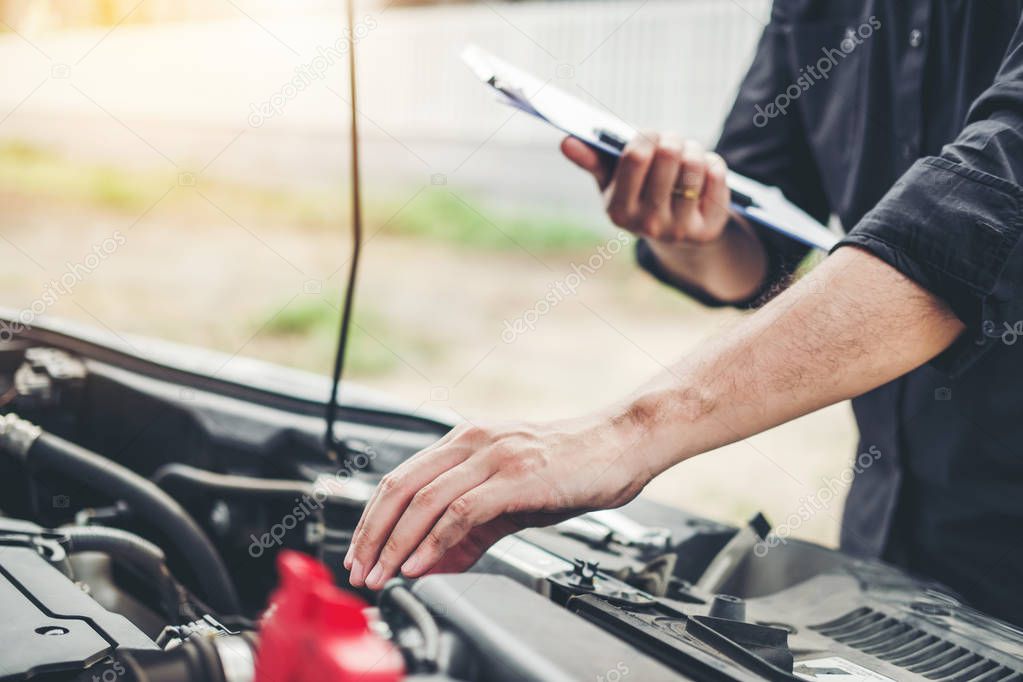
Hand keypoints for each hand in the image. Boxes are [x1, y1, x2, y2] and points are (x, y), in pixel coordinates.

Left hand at [343, 415, 650, 589]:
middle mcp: (472, 441)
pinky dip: (434, 540)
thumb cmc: (571, 465)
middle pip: (400, 487)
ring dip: (396, 543)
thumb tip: (431, 563)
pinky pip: (462, 511)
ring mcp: (494, 456)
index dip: (372, 519)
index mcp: (465, 440)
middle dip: (372, 533)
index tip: (360, 553)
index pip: (400, 479)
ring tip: (383, 574)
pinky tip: (422, 563)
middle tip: (360, 570)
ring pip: (424, 500)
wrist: (623, 443)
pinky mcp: (516, 477)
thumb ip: (470, 530)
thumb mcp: (511, 497)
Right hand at [561, 132, 730, 243]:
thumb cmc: (638, 196)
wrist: (673, 235)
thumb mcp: (612, 183)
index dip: (646, 135)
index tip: (650, 134)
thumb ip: (592, 161)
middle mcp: (647, 224)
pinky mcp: (707, 229)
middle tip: (671, 140)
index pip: (635, 157)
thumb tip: (566, 142)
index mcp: (618, 210)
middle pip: (668, 155)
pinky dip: (713, 164)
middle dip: (672, 138)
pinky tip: (703, 172)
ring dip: (694, 148)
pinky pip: (716, 176)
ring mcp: (679, 229)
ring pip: (694, 164)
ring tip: (688, 153)